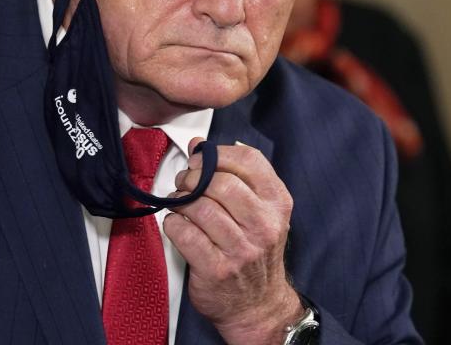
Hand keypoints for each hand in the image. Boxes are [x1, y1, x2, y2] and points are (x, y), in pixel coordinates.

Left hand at [162, 138, 303, 344]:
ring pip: (199, 207)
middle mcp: (264, 225)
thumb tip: (198, 144)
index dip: (217, 154)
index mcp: (277, 204)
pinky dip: (173, 223)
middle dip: (192, 177)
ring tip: (178, 203)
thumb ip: (232, 175)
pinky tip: (176, 224)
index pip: (249, 161)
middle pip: (220, 183)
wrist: (258, 306)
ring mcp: (241, 250)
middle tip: (183, 181)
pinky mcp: (216, 269)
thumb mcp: (258, 211)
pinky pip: (184, 233)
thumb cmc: (255, 252)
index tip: (200, 159)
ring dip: (180, 200)